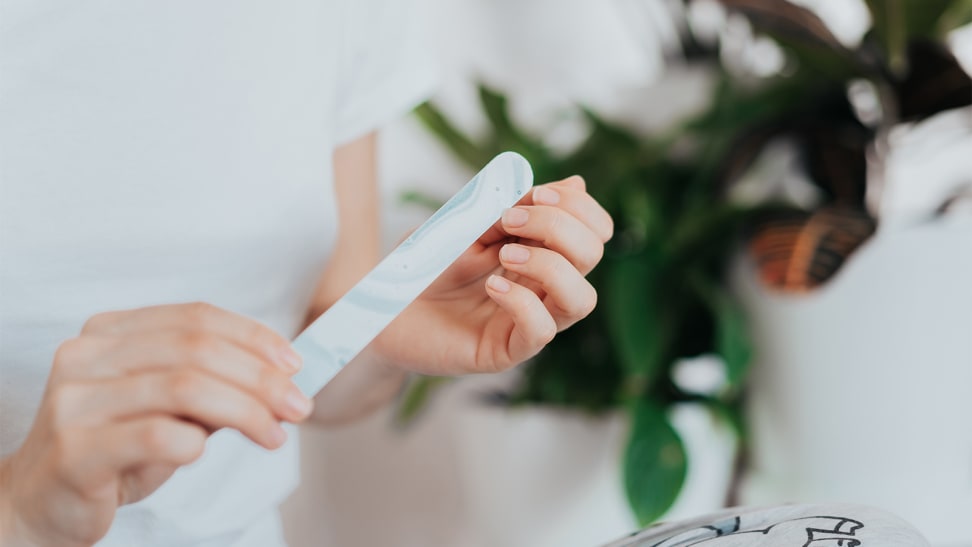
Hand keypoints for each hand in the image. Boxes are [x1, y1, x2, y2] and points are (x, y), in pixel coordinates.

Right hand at [0, 303, 311, 546]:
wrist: (42, 502)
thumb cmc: (115, 449)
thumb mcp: (167, 408)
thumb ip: (213, 386)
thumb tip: (282, 378)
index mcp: (110, 332)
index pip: (196, 317)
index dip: (254, 337)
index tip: (294, 365)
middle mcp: (87, 355)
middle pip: (196, 349)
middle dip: (260, 378)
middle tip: (298, 406)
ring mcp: (75, 400)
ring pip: (183, 387)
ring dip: (244, 410)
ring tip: (274, 434)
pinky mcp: (75, 449)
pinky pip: (155, 434)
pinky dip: (194, 442)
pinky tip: (204, 454)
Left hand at [374, 175, 611, 374]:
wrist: (380, 302)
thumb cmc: (424, 262)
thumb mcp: (470, 221)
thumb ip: (518, 204)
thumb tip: (576, 183)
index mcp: (542, 252)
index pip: (594, 231)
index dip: (578, 208)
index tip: (538, 193)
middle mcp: (543, 288)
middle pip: (592, 256)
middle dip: (560, 227)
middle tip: (510, 219)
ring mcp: (527, 321)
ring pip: (581, 299)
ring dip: (550, 266)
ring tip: (504, 255)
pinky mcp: (505, 350)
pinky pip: (540, 331)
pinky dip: (522, 302)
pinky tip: (491, 287)